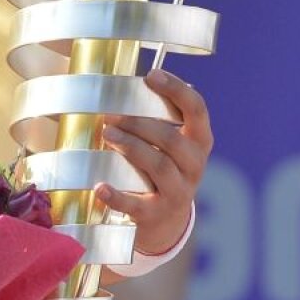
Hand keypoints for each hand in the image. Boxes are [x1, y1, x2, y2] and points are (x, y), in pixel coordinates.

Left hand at [94, 69, 211, 254]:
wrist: (166, 223)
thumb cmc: (163, 169)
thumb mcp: (170, 145)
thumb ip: (157, 118)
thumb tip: (121, 85)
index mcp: (199, 141)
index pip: (197, 109)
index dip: (176, 90)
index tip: (151, 75)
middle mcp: (194, 165)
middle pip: (171, 140)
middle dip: (140, 124)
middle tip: (111, 114)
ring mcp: (178, 192)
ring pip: (159, 166)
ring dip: (131, 148)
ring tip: (107, 134)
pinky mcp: (157, 214)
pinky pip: (137, 205)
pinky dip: (117, 196)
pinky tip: (100, 187)